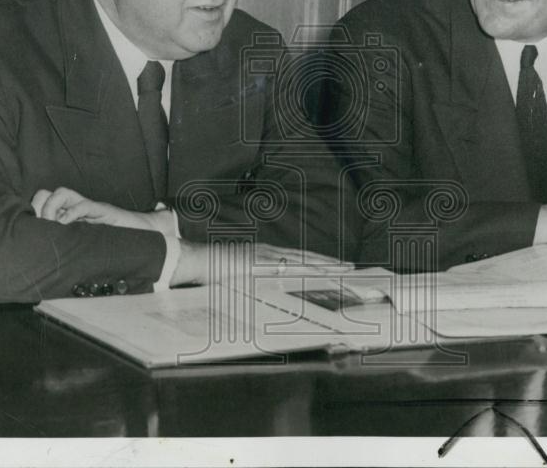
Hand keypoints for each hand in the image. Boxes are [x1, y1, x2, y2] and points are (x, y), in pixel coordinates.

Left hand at [32, 188, 175, 235]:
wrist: (143, 235)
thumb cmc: (114, 244)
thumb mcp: (85, 245)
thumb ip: (69, 246)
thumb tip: (46, 261)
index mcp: (68, 216)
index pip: (43, 202)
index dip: (33, 212)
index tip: (30, 230)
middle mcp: (75, 208)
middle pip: (46, 193)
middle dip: (38, 207)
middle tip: (40, 226)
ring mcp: (89, 207)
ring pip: (62, 193)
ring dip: (52, 208)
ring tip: (53, 224)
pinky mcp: (102, 210)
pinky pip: (83, 205)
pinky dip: (72, 214)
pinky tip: (67, 225)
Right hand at [170, 241, 353, 286]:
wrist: (196, 261)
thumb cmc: (210, 272)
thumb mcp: (234, 279)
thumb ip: (247, 284)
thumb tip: (254, 293)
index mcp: (263, 257)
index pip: (296, 259)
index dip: (316, 262)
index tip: (333, 266)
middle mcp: (270, 253)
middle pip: (307, 258)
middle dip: (329, 263)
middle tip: (350, 268)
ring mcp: (268, 256)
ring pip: (306, 260)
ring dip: (327, 265)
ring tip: (346, 269)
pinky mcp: (265, 262)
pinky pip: (294, 267)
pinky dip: (310, 269)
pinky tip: (323, 272)